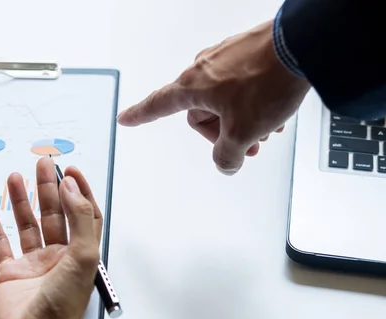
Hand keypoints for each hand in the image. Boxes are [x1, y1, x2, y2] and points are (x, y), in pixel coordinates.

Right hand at [0, 157, 101, 318]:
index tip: (70, 171)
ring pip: (27, 224)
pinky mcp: (8, 273)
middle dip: (48, 188)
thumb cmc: (61, 307)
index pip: (83, 215)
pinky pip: (0, 242)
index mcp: (80, 254)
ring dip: (21, 200)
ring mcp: (32, 264)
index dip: (79, 192)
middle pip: (54, 214)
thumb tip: (72, 188)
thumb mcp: (82, 257)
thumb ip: (79, 219)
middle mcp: (57, 257)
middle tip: (42, 164)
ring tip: (15, 176)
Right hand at [117, 20, 310, 174]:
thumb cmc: (267, 82)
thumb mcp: (243, 133)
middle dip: (223, 133)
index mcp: (192, 87)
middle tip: (247, 144)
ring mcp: (225, 58)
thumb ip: (228, 156)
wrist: (303, 45)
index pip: (157, 105)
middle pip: (201, 112)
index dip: (140, 116)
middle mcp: (203, 69)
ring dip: (242, 120)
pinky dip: (253, 102)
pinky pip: (240, 85)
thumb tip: (226, 164)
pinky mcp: (246, 53)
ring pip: (224, 100)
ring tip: (266, 128)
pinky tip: (273, 110)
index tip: (125, 119)